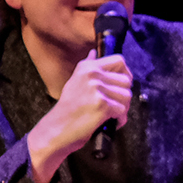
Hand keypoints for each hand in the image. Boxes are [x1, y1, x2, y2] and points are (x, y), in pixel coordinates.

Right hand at [26, 51, 133, 182]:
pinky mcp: (101, 105)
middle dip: (123, 95)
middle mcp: (92, 75)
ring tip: (110, 114)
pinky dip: (119, 120)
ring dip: (122, 108)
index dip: (125, 73)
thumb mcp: (74, 82)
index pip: (119, 60)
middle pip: (126, 80)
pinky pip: (122, 110)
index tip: (121, 86)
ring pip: (127, 96)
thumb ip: (87, 67)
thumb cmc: (67, 109)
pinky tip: (108, 122)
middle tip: (114, 105)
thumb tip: (93, 52)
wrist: (55, 130)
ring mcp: (97, 89)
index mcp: (87, 67)